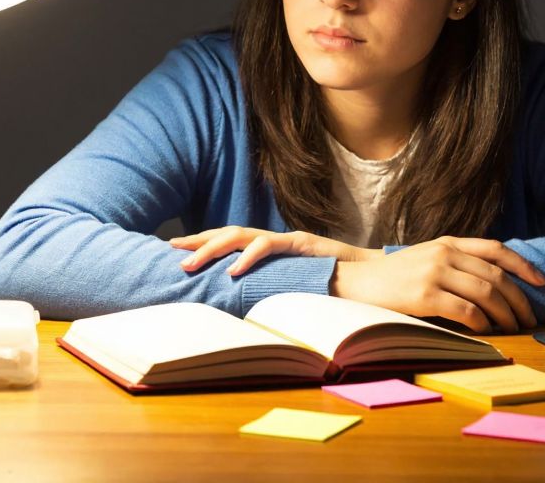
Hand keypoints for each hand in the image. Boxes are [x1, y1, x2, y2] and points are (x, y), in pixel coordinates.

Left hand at [171, 226, 378, 274]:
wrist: (372, 277)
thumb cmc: (334, 286)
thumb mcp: (294, 289)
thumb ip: (272, 291)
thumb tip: (244, 310)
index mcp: (272, 250)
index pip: (231, 241)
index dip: (204, 243)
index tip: (176, 250)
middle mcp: (276, 240)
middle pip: (229, 233)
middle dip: (199, 241)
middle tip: (172, 251)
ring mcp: (288, 240)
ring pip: (242, 235)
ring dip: (213, 247)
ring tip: (191, 262)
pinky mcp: (302, 244)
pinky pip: (270, 245)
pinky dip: (248, 256)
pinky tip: (232, 270)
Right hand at [329, 236, 544, 332]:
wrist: (356, 282)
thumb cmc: (395, 275)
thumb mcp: (428, 257)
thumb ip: (457, 261)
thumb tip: (495, 281)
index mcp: (448, 242)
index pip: (496, 249)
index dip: (523, 265)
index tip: (541, 282)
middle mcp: (444, 253)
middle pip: (496, 276)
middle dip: (519, 299)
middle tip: (530, 318)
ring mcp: (434, 273)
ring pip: (485, 294)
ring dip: (505, 314)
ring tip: (512, 328)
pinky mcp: (424, 295)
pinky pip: (466, 311)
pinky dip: (482, 323)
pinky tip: (486, 331)